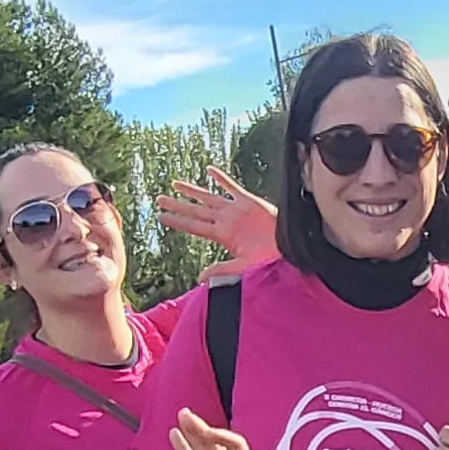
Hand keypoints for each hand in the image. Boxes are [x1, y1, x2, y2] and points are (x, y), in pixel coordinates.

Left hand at [157, 168, 278, 264]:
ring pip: (209, 197)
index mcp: (222, 235)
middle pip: (196, 210)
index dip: (177, 220)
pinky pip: (232, 187)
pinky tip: (209, 170)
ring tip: (175, 184)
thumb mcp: (244, 267)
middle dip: (178, 204)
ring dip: (193, 191)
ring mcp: (236, 210)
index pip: (194, 226)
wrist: (289, 247)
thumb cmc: (269, 260)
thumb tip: (200, 279)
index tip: (161, 216)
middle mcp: (225, 221)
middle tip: (159, 199)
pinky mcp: (249, 201)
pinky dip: (221, 178)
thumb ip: (222, 270)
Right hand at [168, 411, 281, 449]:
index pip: (234, 444)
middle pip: (214, 441)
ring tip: (181, 417)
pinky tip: (174, 434)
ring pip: (201, 447)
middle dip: (202, 428)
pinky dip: (182, 448)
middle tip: (188, 415)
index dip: (222, 437)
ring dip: (191, 432)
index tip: (210, 432)